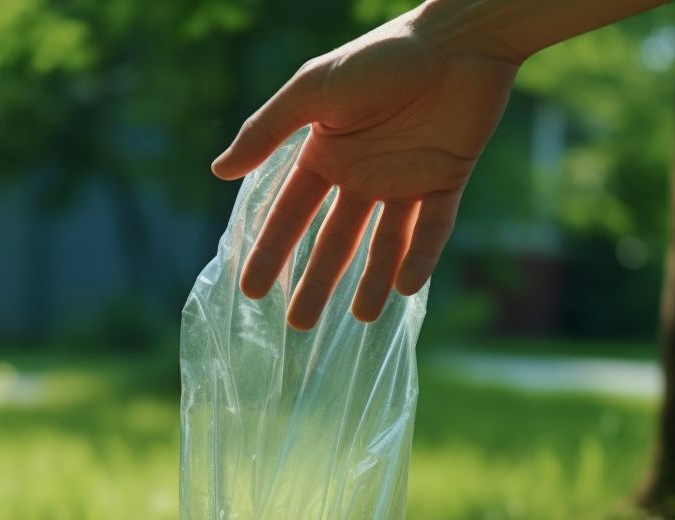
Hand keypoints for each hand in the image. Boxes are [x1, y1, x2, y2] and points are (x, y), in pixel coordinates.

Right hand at [211, 9, 519, 329]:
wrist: (457, 40)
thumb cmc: (381, 56)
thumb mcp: (314, 90)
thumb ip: (268, 130)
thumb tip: (217, 170)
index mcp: (327, 150)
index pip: (292, 211)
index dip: (272, 249)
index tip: (252, 290)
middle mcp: (363, 172)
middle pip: (335, 239)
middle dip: (317, 280)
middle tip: (300, 325)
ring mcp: (406, 179)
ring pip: (385, 243)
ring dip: (373, 280)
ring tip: (362, 317)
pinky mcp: (447, 180)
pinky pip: (431, 230)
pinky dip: (420, 258)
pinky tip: (405, 288)